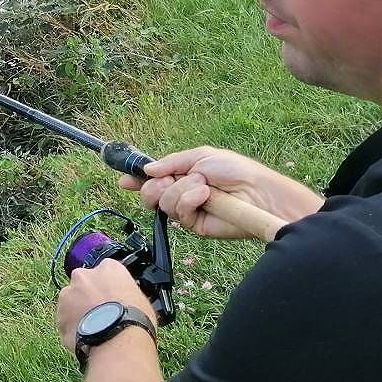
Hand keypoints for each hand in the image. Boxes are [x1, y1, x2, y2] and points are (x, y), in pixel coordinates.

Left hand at [55, 258, 155, 350]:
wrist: (118, 339)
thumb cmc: (134, 319)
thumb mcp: (141, 298)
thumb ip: (126, 292)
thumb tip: (127, 299)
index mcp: (107, 267)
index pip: (105, 273)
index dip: (108, 287)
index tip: (111, 298)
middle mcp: (83, 276)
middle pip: (83, 284)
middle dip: (88, 297)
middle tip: (100, 313)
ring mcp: (67, 295)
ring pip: (70, 302)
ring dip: (78, 313)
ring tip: (93, 329)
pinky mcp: (58, 315)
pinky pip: (64, 322)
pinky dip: (72, 329)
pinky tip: (86, 338)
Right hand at [117, 145, 322, 238]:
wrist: (257, 193)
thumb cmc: (236, 171)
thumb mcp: (201, 156)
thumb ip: (172, 162)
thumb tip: (147, 170)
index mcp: (184, 175)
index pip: (153, 179)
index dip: (137, 180)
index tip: (123, 180)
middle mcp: (182, 194)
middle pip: (150, 194)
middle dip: (154, 186)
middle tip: (167, 181)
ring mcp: (188, 210)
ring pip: (162, 203)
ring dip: (180, 190)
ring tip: (202, 186)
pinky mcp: (195, 226)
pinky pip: (178, 213)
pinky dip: (189, 200)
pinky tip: (204, 195)